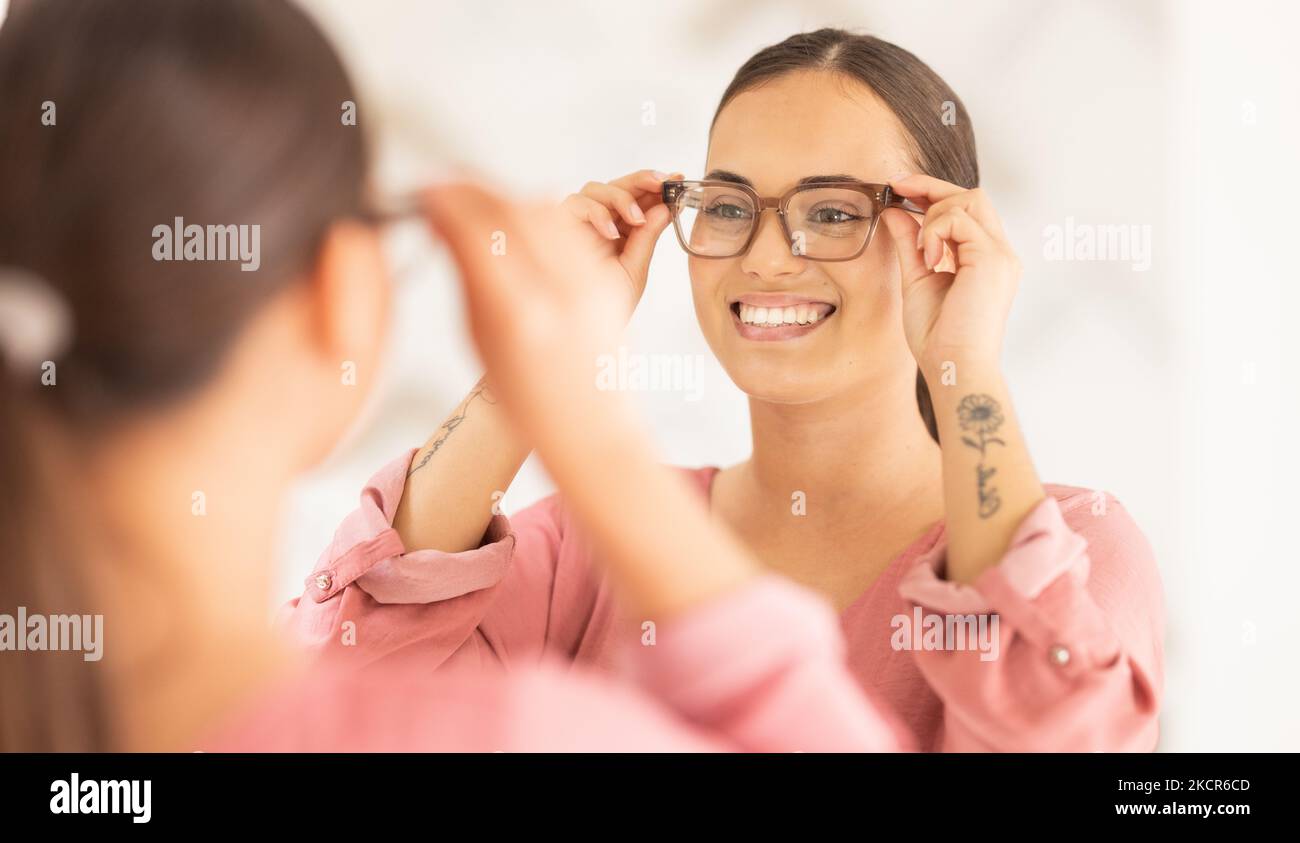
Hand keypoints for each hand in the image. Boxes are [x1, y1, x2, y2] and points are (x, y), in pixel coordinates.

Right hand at [422, 181, 635, 446]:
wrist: (591, 427)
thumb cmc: (525, 395)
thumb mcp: (480, 337)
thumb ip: (467, 272)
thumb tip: (442, 218)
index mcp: (519, 312)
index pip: (478, 227)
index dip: (447, 199)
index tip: (426, 191)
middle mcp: (560, 292)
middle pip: (512, 207)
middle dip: (472, 190)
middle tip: (444, 190)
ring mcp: (590, 284)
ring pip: (545, 208)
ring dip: (504, 197)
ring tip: (476, 206)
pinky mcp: (608, 281)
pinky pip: (569, 228)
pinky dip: (536, 215)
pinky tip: (514, 224)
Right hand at [561, 169, 677, 317]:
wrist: (582, 328)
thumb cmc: (606, 303)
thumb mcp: (635, 267)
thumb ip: (647, 237)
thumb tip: (665, 207)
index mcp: (619, 229)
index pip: (637, 198)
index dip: (657, 186)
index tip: (678, 179)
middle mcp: (597, 221)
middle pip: (616, 184)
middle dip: (641, 180)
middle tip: (662, 182)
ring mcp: (577, 223)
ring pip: (595, 188)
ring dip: (620, 197)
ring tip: (637, 219)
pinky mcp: (558, 226)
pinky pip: (576, 204)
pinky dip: (596, 213)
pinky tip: (611, 233)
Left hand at [880, 174, 1021, 374]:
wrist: (953, 366)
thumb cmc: (938, 336)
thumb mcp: (917, 280)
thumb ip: (910, 245)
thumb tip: (896, 213)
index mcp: (985, 259)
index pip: (967, 208)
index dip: (934, 192)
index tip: (900, 187)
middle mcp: (999, 253)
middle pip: (973, 195)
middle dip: (932, 187)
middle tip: (897, 188)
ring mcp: (1000, 254)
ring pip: (969, 199)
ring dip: (934, 215)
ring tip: (922, 251)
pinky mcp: (993, 259)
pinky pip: (960, 219)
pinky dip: (936, 231)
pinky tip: (930, 260)